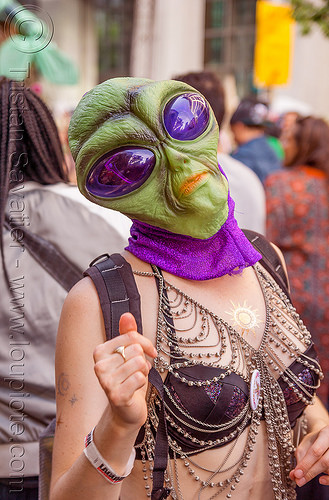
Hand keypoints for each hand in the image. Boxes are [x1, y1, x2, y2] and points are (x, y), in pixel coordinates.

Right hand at [93, 312, 156, 429]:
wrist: (126, 410)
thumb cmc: (128, 378)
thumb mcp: (129, 354)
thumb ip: (128, 334)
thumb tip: (126, 314)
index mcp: (100, 351)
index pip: (131, 336)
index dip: (145, 344)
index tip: (149, 352)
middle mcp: (98, 365)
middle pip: (136, 349)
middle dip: (143, 360)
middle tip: (137, 371)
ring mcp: (105, 381)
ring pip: (139, 363)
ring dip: (143, 372)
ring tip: (136, 379)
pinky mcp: (116, 395)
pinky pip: (139, 377)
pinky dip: (143, 382)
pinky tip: (135, 388)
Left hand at [290, 425, 328, 486]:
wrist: (328, 437)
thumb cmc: (316, 440)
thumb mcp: (306, 443)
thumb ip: (300, 457)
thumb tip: (294, 475)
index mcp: (326, 434)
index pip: (316, 451)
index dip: (306, 464)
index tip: (296, 474)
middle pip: (325, 462)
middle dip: (310, 473)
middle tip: (299, 481)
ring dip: (317, 475)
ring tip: (306, 477)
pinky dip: (328, 480)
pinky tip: (321, 480)